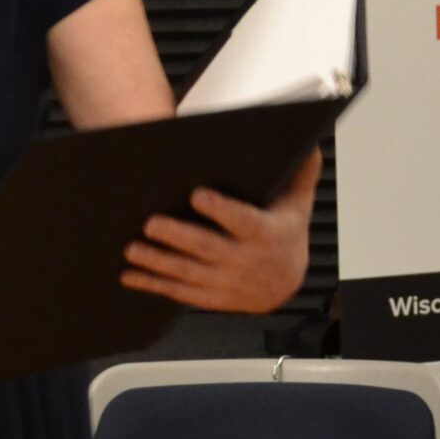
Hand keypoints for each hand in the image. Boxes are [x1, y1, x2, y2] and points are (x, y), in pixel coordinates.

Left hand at [121, 147, 317, 312]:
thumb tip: (310, 141)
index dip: (221, 209)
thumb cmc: (285, 235)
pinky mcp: (209, 297)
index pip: (242, 220)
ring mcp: (226, 283)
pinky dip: (152, 285)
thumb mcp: (298, 204)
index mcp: (266, 234)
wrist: (285, 284)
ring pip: (188, 272)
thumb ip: (301, 173)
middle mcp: (245, 261)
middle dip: (177, 237)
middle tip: (150, 222)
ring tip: (132, 249)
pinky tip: (129, 275)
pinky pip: (178, 292)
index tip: (198, 194)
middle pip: (207, 248)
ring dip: (158, 262)